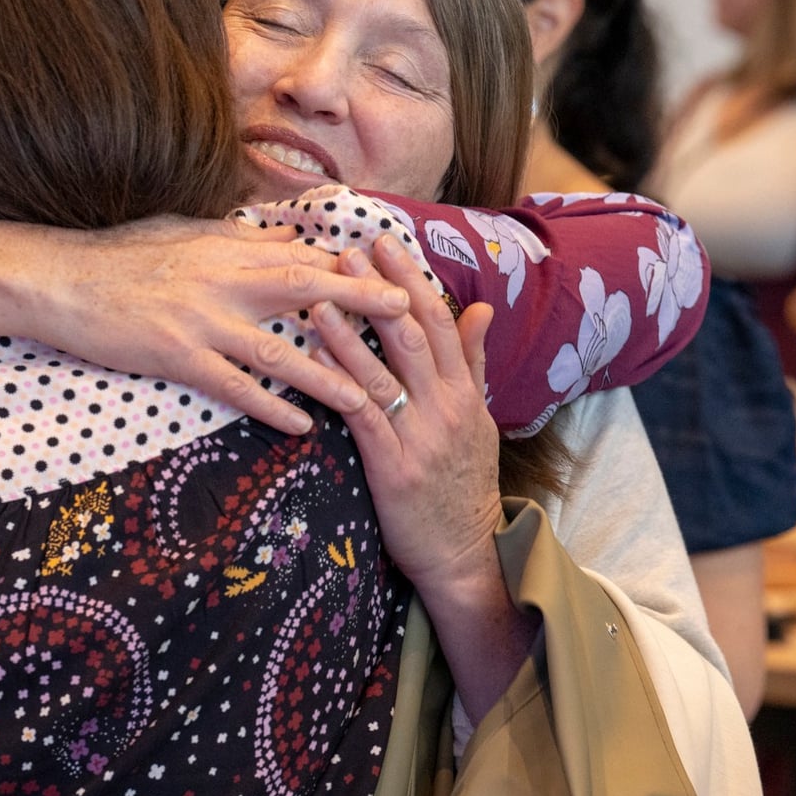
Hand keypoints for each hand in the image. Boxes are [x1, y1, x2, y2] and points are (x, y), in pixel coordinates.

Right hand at [39, 217, 410, 433]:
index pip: (303, 256)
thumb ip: (242, 240)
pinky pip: (234, 385)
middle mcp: (223, 279)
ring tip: (369, 398)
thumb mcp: (185, 233)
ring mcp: (202, 320)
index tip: (396, 277)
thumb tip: (292, 237)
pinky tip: (300, 426)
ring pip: (279, 348)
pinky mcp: (177, 355)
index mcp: (228, 248)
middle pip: (306, 289)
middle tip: (410, 316)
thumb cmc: (122, 256)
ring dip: (328, 374)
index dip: (352, 268)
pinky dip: (270, 406)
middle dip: (362, 301)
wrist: (61, 279)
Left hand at [310, 237, 501, 592]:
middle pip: (412, 335)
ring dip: (348, 330)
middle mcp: (447, 408)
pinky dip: (339, 382)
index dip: (412, 279)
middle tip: (348, 250)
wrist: (465, 552)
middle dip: (378, 290)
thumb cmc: (464, 484)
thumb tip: (480, 308)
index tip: (387, 243)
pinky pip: (363, 416)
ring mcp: (421, 437)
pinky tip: (314, 358)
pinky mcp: (394, 467)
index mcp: (465, 393)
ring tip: (317, 294)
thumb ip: (472, 362)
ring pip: (383, 372)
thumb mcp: (479, 419)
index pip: (441, 321)